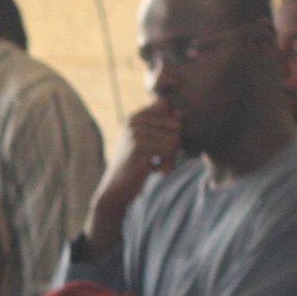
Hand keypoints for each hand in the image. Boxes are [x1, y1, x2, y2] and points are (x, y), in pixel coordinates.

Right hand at [87, 101, 183, 252]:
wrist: (116, 190)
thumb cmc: (136, 167)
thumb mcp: (147, 142)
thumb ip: (162, 126)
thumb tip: (181, 113)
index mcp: (135, 117)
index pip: (167, 105)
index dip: (173, 123)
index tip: (164, 140)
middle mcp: (133, 121)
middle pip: (176, 123)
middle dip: (174, 143)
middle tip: (159, 157)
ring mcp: (135, 133)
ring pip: (175, 139)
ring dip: (171, 157)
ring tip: (155, 165)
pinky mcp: (139, 147)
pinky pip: (170, 151)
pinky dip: (166, 165)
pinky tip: (153, 171)